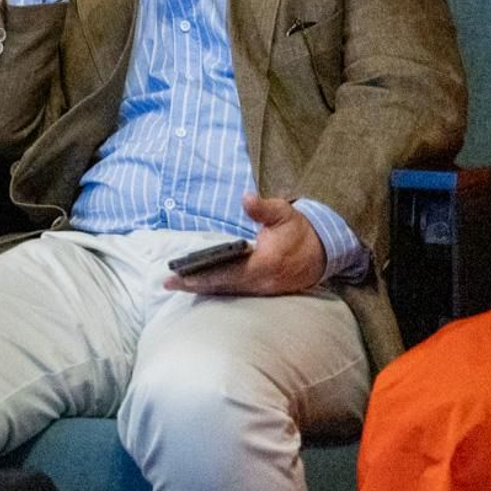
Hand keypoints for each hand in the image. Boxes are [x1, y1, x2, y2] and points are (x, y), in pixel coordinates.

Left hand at [164, 194, 326, 295]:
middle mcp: (263, 282)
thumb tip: (247, 198)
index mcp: (266, 264)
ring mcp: (264, 290)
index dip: (204, 274)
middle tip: (167, 282)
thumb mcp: (284, 213)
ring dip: (201, 288)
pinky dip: (215, 289)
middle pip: (223, 285)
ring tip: (175, 284)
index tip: (182, 274)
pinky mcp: (263, 292)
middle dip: (194, 284)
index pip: (229, 272)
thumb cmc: (299, 230)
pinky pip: (235, 292)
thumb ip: (263, 208)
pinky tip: (197, 286)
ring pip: (227, 291)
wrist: (323, 251)